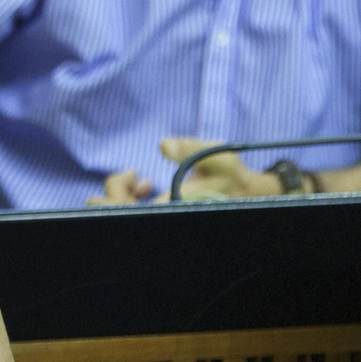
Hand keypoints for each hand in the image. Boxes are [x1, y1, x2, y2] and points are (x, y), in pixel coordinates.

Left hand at [88, 137, 282, 204]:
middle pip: (117, 215)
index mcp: (175, 207)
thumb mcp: (219, 155)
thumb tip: (163, 145)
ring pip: (121, 213)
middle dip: (114, 192)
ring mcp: (160, 217)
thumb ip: (191, 148)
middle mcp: (164, 216)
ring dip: (120, 193)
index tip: (132, 174)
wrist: (246, 194)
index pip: (130, 211)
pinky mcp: (159, 215)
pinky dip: (129, 196)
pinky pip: (132, 211)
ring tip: (137, 177)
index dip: (117, 195)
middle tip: (132, 174)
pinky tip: (143, 185)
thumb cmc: (232, 174)